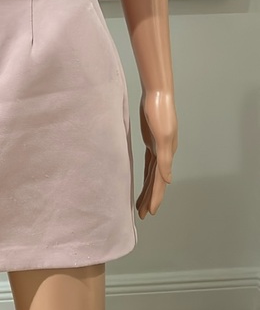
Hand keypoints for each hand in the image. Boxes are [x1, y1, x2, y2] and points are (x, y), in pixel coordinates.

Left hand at [136, 90, 177, 218]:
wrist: (157, 95)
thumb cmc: (159, 113)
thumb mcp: (162, 137)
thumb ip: (165, 159)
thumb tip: (167, 181)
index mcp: (166, 155)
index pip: (160, 182)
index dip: (156, 198)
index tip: (151, 213)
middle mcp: (164, 154)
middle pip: (156, 182)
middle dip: (150, 198)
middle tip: (143, 214)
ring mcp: (157, 148)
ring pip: (152, 175)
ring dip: (148, 189)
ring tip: (141, 203)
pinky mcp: (150, 142)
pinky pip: (149, 164)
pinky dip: (147, 174)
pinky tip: (145, 181)